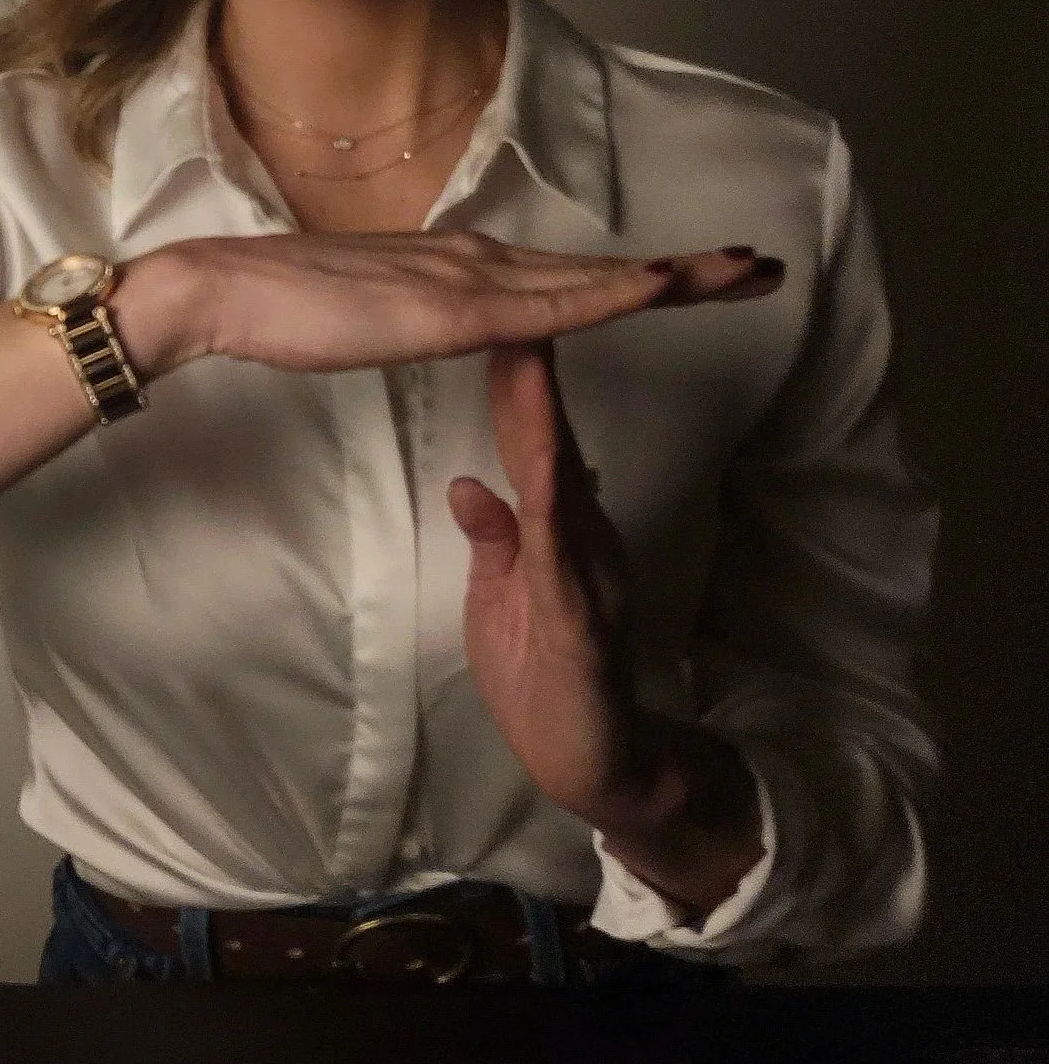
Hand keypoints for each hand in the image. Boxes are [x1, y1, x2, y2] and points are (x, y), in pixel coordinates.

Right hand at [171, 230, 780, 375]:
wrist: (224, 289)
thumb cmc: (281, 309)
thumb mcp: (370, 319)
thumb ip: (413, 315)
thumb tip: (443, 318)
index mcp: (460, 271)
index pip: (567, 278)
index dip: (635, 278)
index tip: (699, 276)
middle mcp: (478, 261)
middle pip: (600, 272)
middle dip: (686, 270)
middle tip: (762, 264)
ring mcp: (468, 279)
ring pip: (593, 281)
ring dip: (674, 275)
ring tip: (745, 270)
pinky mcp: (450, 307)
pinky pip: (549, 306)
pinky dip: (613, 295)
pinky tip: (662, 288)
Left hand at [451, 340, 647, 821]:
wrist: (596, 765)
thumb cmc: (544, 675)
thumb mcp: (503, 597)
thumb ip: (495, 539)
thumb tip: (468, 482)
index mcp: (560, 526)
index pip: (534, 438)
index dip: (515, 376)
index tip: (494, 314)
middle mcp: (582, 536)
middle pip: (552, 440)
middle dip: (532, 370)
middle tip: (513, 297)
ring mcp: (588, 574)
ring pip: (564, 485)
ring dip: (544, 421)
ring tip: (527, 357)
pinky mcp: (583, 622)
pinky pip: (565, 560)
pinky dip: (554, 514)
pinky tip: (545, 475)